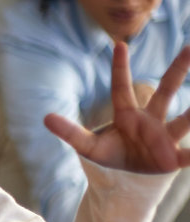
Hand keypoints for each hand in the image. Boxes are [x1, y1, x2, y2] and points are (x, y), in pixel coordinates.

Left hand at [43, 42, 189, 173]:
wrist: (128, 177)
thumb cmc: (111, 155)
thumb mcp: (87, 146)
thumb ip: (70, 132)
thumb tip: (45, 118)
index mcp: (127, 115)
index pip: (121, 87)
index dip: (119, 68)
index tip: (119, 44)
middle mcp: (149, 121)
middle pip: (165, 92)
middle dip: (177, 71)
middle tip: (189, 48)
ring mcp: (163, 137)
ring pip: (183, 121)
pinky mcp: (172, 158)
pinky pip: (188, 155)